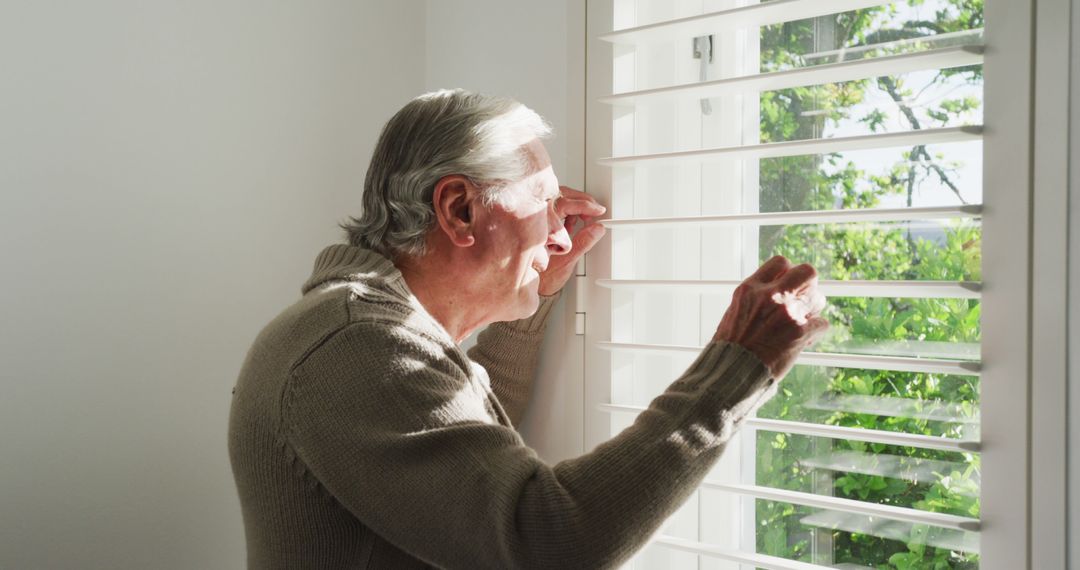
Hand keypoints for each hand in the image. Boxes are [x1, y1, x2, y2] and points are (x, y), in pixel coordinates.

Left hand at [538, 186, 606, 295]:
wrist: (529, 286)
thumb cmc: (543, 277)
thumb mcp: (566, 262)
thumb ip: (583, 243)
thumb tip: (597, 229)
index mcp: (541, 225)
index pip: (566, 204)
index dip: (585, 205)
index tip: (598, 210)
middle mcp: (536, 219)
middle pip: (561, 197)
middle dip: (581, 202)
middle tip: (593, 213)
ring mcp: (536, 220)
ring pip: (557, 201)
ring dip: (573, 207)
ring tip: (580, 222)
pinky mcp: (537, 223)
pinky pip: (552, 208)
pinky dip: (565, 212)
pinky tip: (569, 225)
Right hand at [713, 256, 828, 378]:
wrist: (730, 372)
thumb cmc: (729, 348)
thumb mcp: (734, 313)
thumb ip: (754, 300)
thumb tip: (771, 294)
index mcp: (751, 289)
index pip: (780, 263)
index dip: (789, 272)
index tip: (788, 284)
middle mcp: (770, 295)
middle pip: (807, 272)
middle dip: (809, 285)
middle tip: (803, 299)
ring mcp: (787, 312)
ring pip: (818, 298)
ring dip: (814, 310)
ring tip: (804, 322)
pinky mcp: (800, 331)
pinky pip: (822, 324)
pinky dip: (815, 332)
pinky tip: (805, 340)